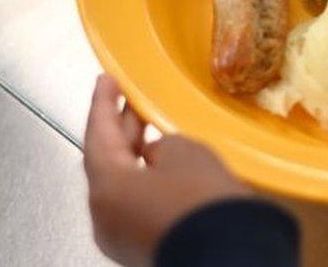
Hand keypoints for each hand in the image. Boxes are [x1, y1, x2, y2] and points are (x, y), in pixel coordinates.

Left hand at [83, 75, 250, 265]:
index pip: (98, 134)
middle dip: (122, 130)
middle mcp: (104, 216)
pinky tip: (165, 168)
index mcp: (106, 188)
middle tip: (133, 101)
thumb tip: (154, 155)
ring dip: (135, 157)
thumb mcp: (185, 153)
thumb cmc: (202, 199)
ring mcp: (121, 238)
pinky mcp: (143, 249)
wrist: (229, 254)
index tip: (106, 79)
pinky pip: (137, 206)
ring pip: (123, 187)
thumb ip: (161, 145)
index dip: (103, 103)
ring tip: (151, 130)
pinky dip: (146, 181)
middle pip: (108, 163)